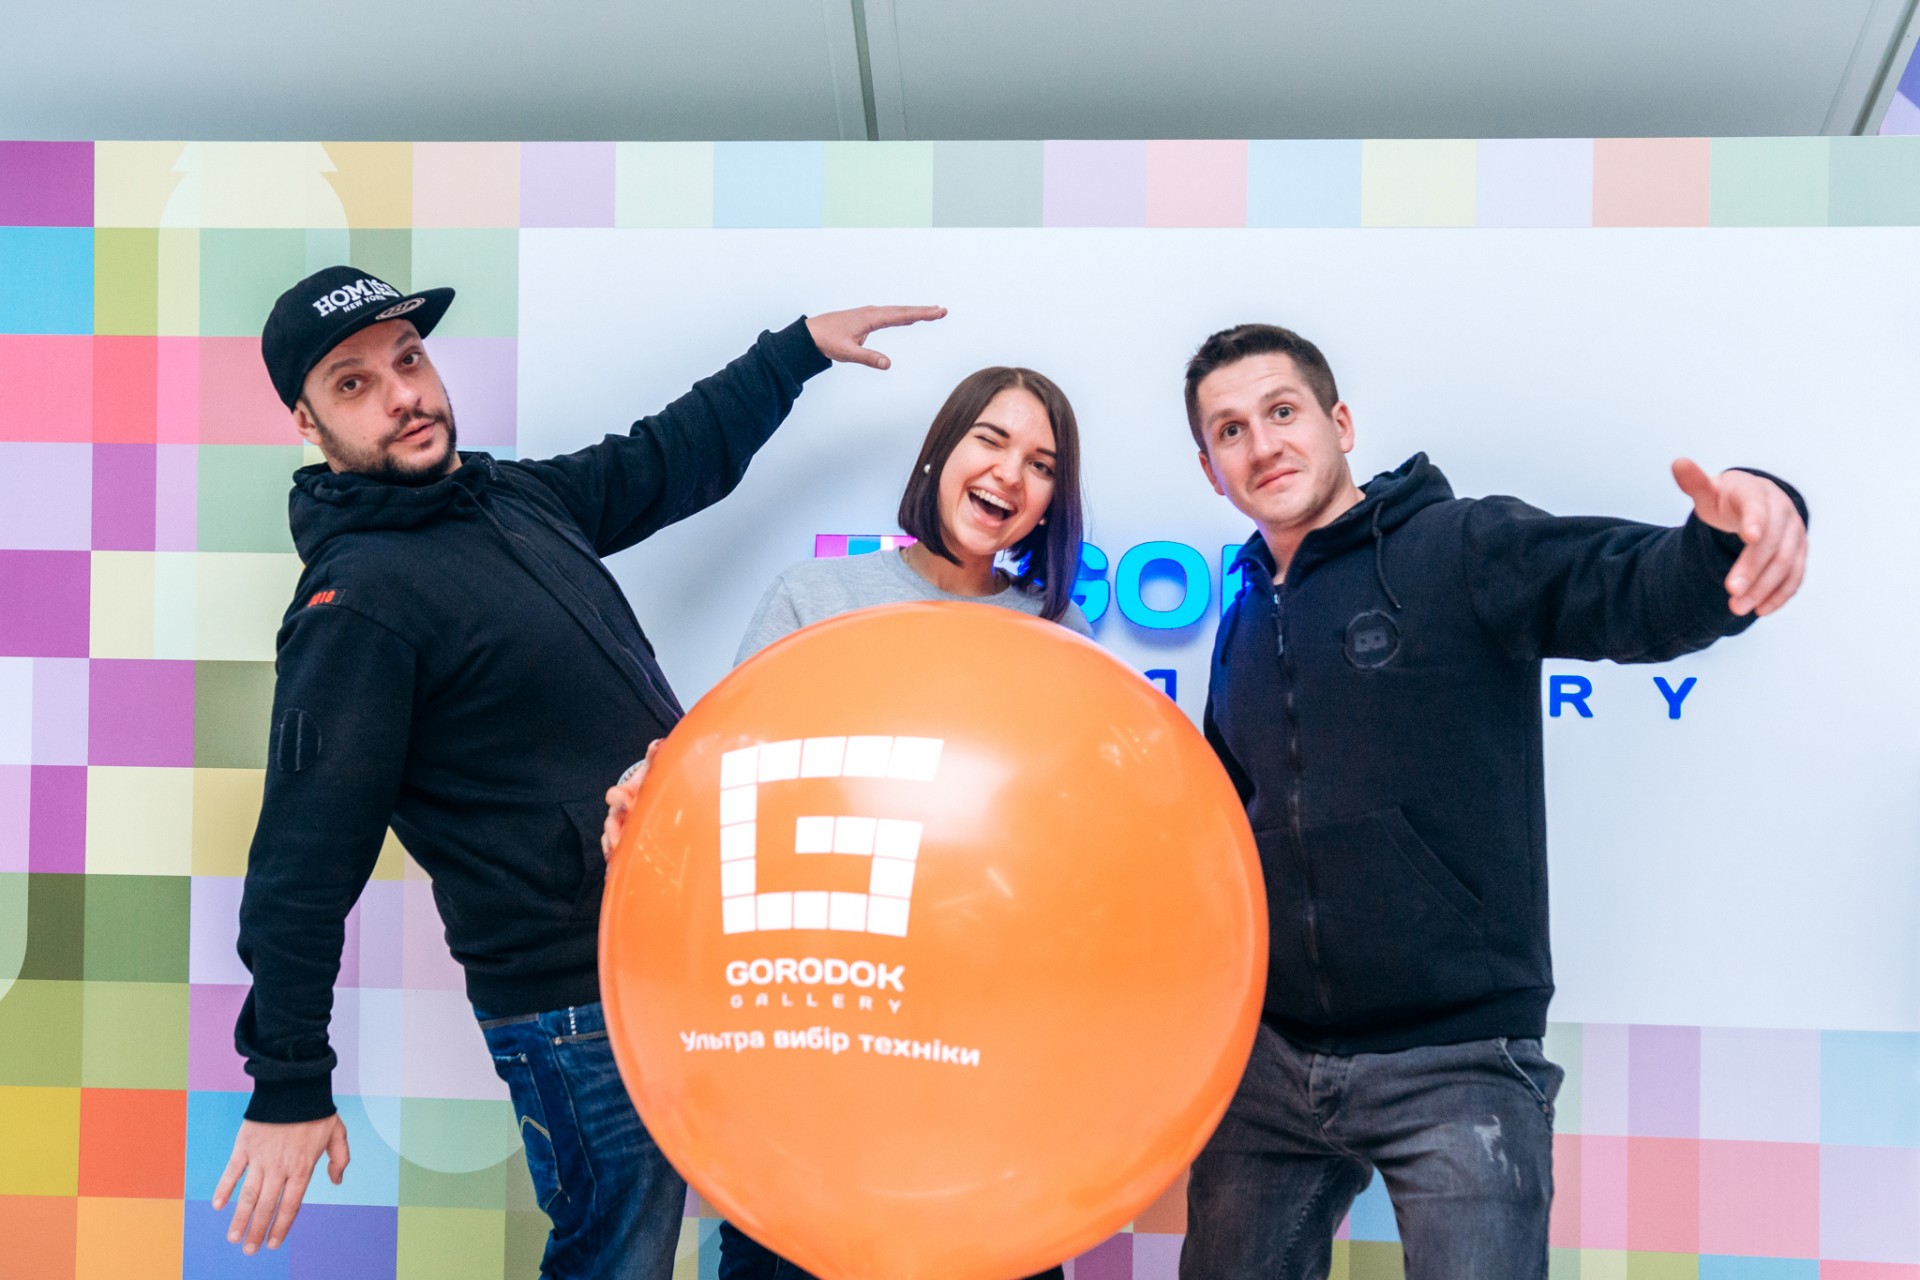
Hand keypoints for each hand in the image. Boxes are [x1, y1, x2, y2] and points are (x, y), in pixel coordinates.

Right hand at [212, 1114, 348, 1253]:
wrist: (294, 1085)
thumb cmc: (316, 1110)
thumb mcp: (337, 1133)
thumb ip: (339, 1159)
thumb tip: (336, 1181)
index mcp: (302, 1168)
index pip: (290, 1206)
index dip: (281, 1227)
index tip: (272, 1243)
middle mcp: (280, 1168)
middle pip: (267, 1207)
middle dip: (256, 1230)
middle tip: (249, 1250)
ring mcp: (260, 1159)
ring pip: (248, 1195)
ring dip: (240, 1218)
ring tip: (233, 1238)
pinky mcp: (244, 1147)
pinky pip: (232, 1172)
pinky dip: (224, 1189)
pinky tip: (219, 1206)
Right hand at [603, 739, 662, 859]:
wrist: (652, 793)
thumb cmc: (652, 781)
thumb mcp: (654, 767)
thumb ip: (655, 755)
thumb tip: (657, 745)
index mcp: (625, 794)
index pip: (614, 796)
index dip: (620, 798)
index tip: (629, 801)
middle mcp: (619, 813)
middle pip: (610, 823)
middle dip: (614, 831)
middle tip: (619, 840)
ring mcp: (621, 830)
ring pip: (611, 841)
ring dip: (613, 850)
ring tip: (616, 860)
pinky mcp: (626, 845)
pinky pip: (616, 857)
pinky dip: (615, 865)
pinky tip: (615, 877)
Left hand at [805, 305, 946, 369]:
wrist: (811, 334)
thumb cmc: (827, 341)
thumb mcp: (847, 353)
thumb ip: (868, 358)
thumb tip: (888, 364)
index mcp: (870, 318)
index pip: (900, 315)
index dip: (920, 314)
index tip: (936, 312)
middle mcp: (872, 313)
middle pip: (902, 311)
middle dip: (923, 311)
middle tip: (942, 310)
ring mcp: (870, 315)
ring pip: (897, 312)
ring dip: (915, 312)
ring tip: (932, 312)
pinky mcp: (867, 319)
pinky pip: (890, 315)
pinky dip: (903, 315)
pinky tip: (909, 318)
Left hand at [1671, 459, 1806, 616]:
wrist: (1753, 504)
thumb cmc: (1726, 499)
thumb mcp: (1708, 492)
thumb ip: (1694, 482)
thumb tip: (1678, 462)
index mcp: (1758, 493)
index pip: (1758, 507)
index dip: (1756, 521)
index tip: (1749, 537)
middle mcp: (1782, 511)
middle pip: (1772, 543)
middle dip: (1752, 569)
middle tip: (1730, 592)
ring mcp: (1795, 533)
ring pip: (1786, 564)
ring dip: (1764, 588)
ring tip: (1736, 607)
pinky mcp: (1800, 553)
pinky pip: (1796, 576)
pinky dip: (1780, 594)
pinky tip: (1760, 610)